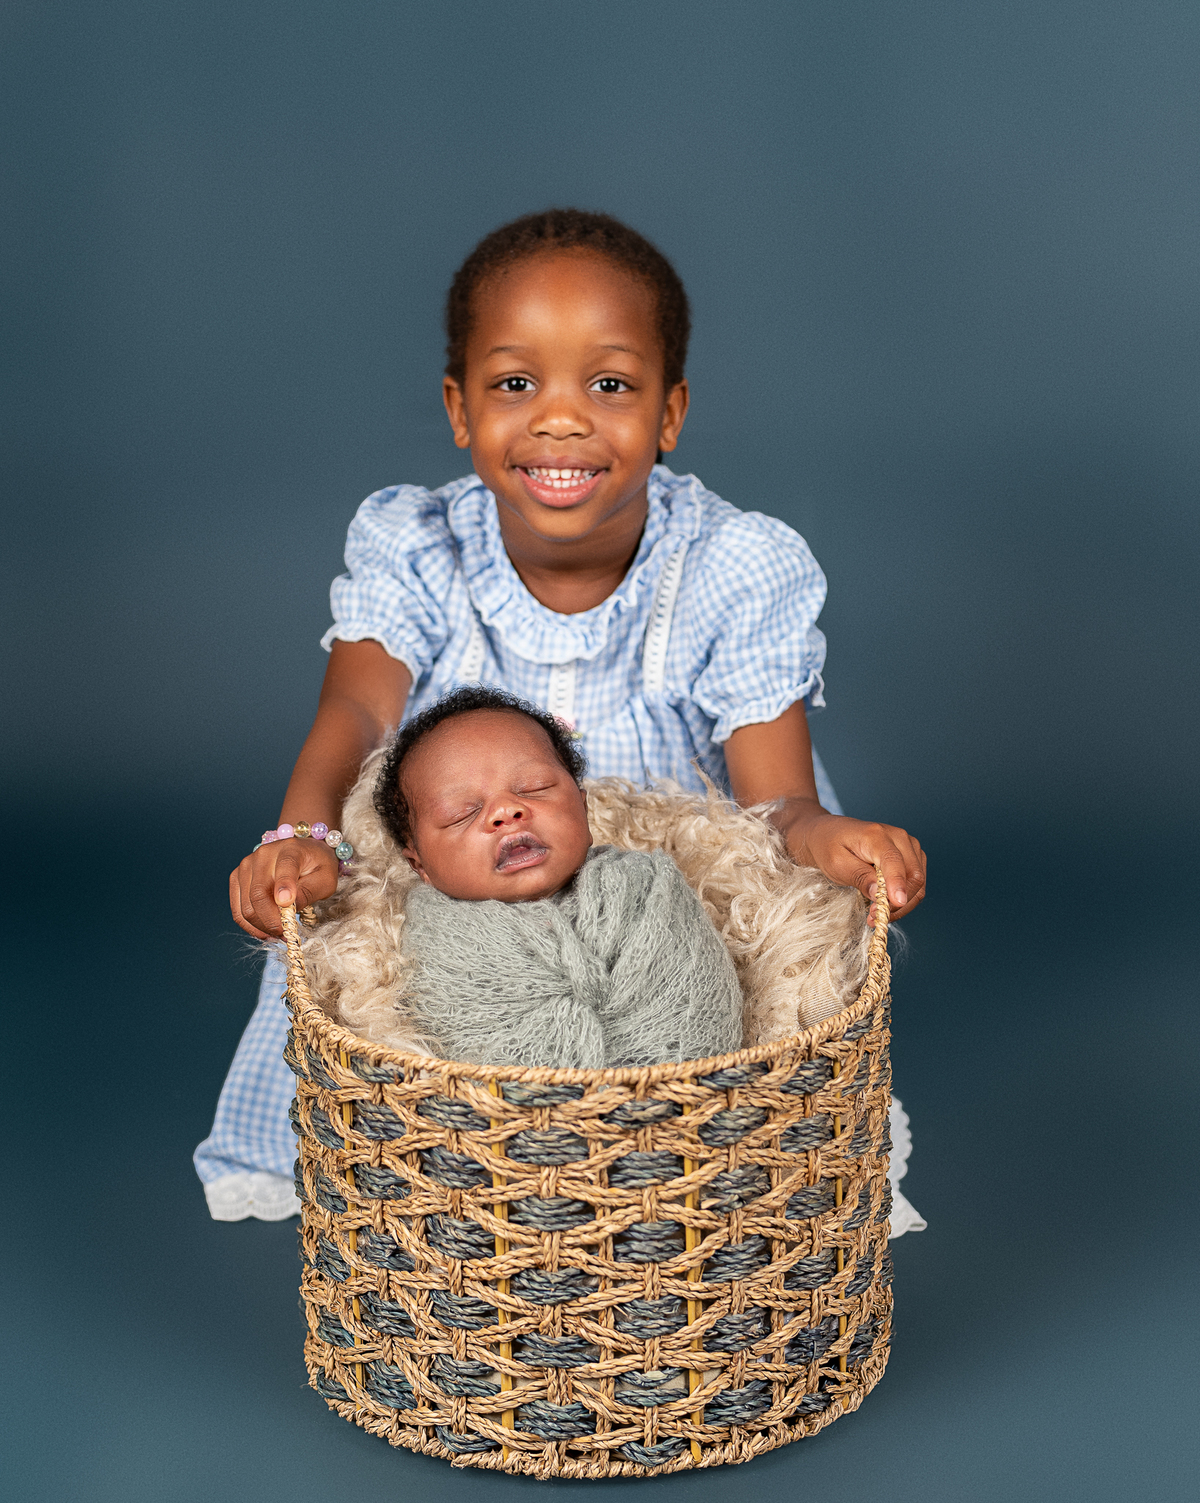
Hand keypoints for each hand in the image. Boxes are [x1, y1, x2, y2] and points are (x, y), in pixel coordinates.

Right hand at [229, 838, 339, 939]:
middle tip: (287, 933)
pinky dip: (250, 925)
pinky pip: (238, 910)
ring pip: (246, 906)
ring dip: (261, 926)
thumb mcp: (325, 879)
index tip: (288, 907)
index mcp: (290, 850)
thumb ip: (308, 891)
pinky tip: (265, 931)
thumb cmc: (317, 867)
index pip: (285, 867)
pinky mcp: (237, 877)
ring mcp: (247, 865)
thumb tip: (287, 908)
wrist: (305, 853)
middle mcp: (263, 854)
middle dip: (272, 921)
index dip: (284, 888)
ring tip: (279, 933)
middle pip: (258, 894)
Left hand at [781, 806, 926, 923]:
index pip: (894, 861)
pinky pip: (916, 882)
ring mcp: (908, 845)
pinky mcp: (911, 855)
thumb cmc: (829, 847)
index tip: (896, 904)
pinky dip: (904, 898)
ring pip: (918, 882)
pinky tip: (884, 905)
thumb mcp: (836, 864)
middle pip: (913, 875)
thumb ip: (859, 877)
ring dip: (902, 904)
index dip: (898, 885)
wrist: (828, 834)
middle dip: (897, 902)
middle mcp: (898, 837)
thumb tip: (880, 894)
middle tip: (874, 916)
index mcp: (877, 834)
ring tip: (876, 914)